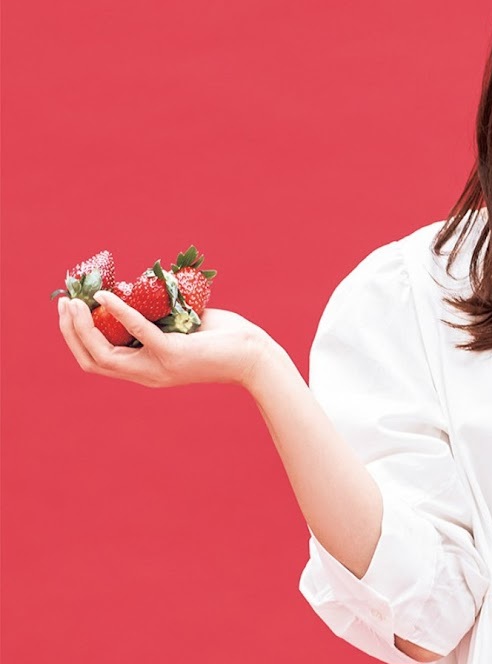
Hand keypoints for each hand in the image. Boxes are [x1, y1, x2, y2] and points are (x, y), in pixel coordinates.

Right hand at [56, 291, 272, 388]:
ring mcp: (157, 368)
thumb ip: (155, 316)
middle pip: (91, 359)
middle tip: (63, 303)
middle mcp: (146, 374)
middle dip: (70, 331)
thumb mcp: (179, 326)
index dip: (76, 337)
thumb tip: (137, 288)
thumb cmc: (221, 339)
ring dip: (83, 326)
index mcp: (145, 370)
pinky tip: (105, 295)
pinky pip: (137, 331)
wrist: (255, 356)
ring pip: (104, 354)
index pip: (96, 361)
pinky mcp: (172, 355)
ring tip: (74, 302)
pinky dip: (118, 312)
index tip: (68, 310)